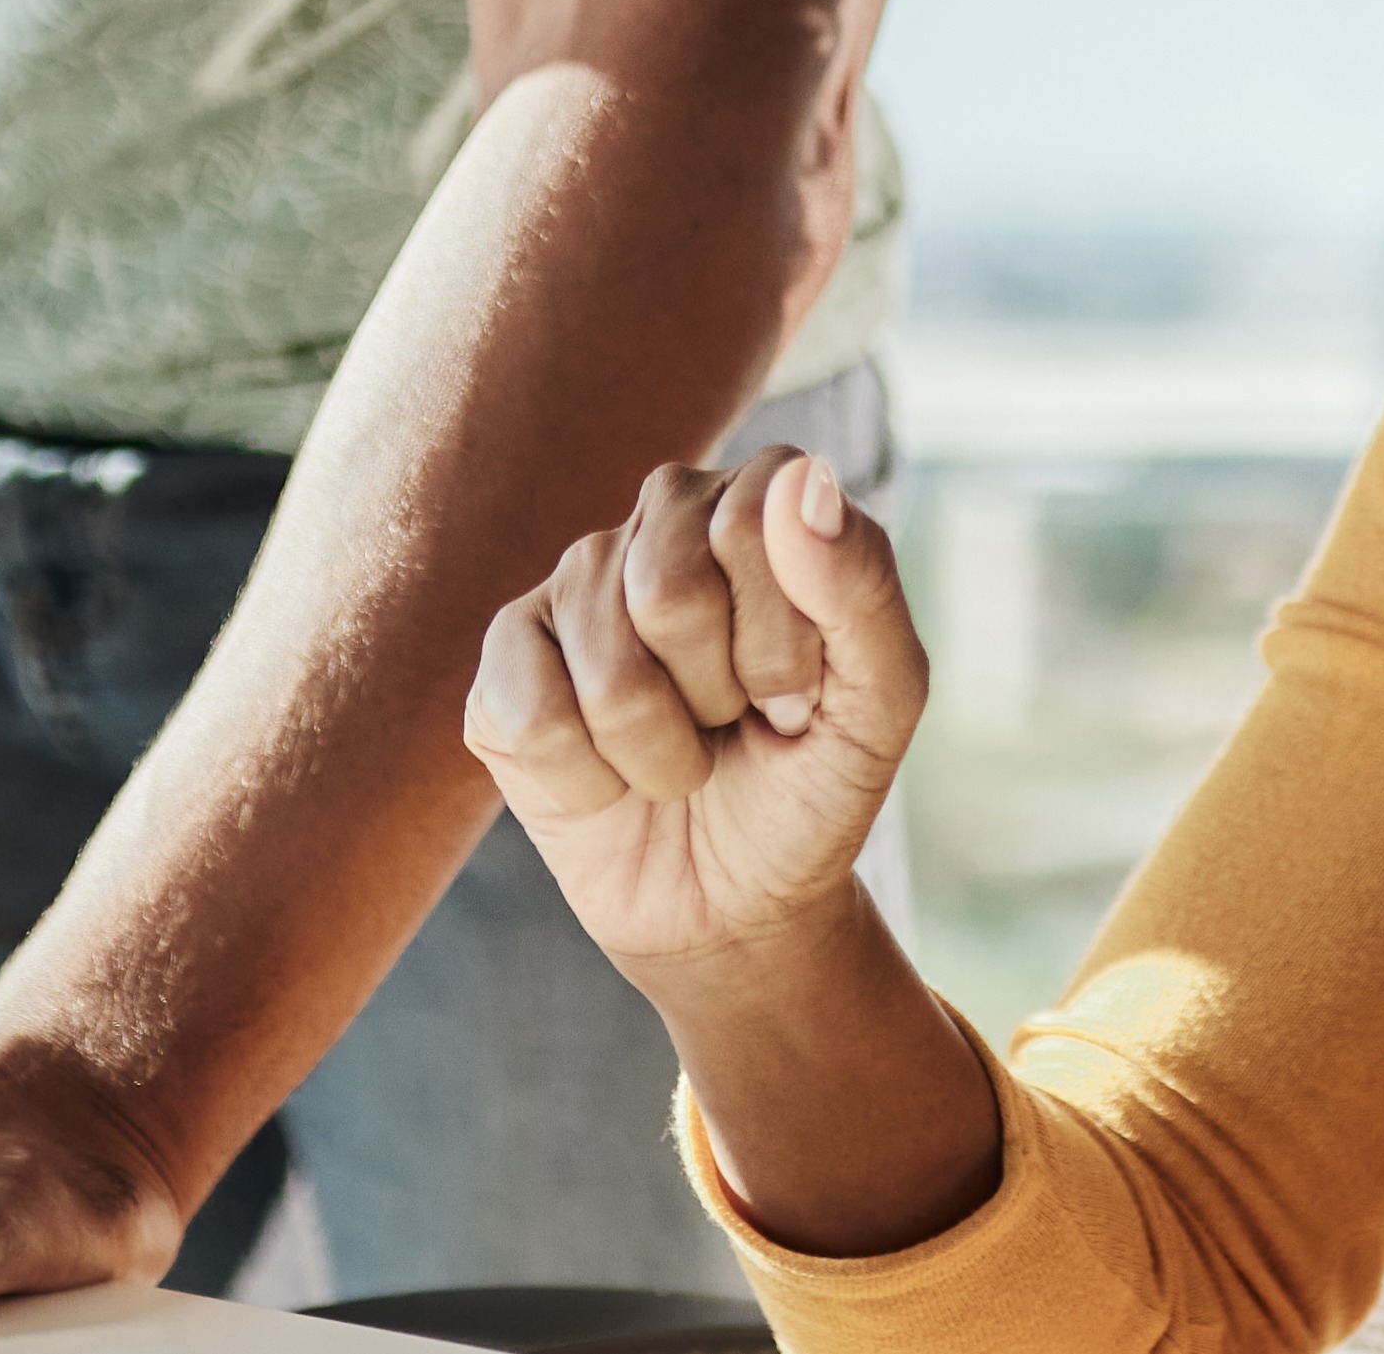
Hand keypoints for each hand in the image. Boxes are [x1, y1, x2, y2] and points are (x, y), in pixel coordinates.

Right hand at [465, 449, 921, 978]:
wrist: (736, 905)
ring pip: (607, 676)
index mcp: (752, 501)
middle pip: (667, 595)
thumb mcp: (880, 701)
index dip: (781, 641)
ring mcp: (570, 588)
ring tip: (681, 758)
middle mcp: (655, 522)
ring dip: (662, 756)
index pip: (749, 526)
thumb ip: (861, 583)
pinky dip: (592, 783)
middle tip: (733, 722)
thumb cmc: (812, 787)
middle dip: (718, 696)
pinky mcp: (503, 667)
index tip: (799, 693)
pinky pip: (535, 724)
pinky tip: (610, 779)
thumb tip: (797, 478)